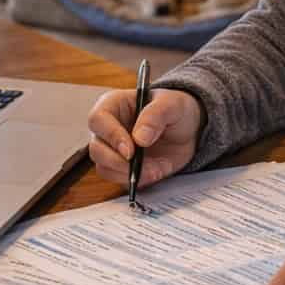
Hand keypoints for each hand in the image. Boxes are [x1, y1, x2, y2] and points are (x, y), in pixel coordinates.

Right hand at [86, 87, 201, 190]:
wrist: (188, 129)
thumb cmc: (176, 109)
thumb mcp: (172, 104)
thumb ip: (155, 116)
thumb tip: (139, 138)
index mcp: (113, 105)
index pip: (98, 120)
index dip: (111, 136)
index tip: (130, 151)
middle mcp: (108, 129)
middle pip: (96, 149)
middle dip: (117, 162)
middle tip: (140, 167)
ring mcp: (113, 150)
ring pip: (104, 168)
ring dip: (128, 174)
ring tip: (155, 169)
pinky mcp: (123, 168)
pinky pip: (120, 180)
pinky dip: (138, 180)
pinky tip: (155, 172)